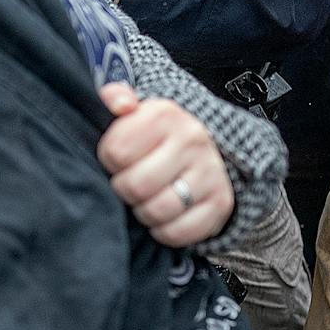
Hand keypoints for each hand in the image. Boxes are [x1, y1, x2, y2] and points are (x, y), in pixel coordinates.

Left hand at [97, 84, 233, 247]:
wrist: (206, 151)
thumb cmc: (157, 137)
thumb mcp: (135, 111)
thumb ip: (116, 97)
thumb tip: (118, 103)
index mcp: (165, 115)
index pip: (116, 151)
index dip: (109, 160)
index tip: (117, 159)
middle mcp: (192, 140)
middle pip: (135, 186)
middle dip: (124, 189)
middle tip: (131, 182)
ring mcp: (210, 172)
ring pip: (156, 211)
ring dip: (143, 211)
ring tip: (147, 198)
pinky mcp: (220, 204)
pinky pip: (178, 232)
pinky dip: (164, 230)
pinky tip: (164, 215)